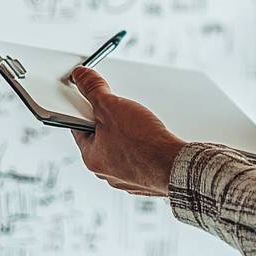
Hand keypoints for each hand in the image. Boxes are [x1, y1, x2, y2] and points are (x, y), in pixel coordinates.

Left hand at [68, 66, 185, 196]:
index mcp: (91, 158)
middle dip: (110, 120)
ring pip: (121, 147)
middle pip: (100, 137)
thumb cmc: (143, 143)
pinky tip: (152, 138)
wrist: (176, 166)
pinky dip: (143, 147)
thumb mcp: (111, 106)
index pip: (78, 127)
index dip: (85, 108)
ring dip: (128, 134)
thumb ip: (93, 90)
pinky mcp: (145, 179)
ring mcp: (126, 177)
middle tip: (121, 109)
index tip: (92, 96)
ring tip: (140, 123)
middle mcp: (105, 172)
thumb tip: (81, 76)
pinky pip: (139, 158)